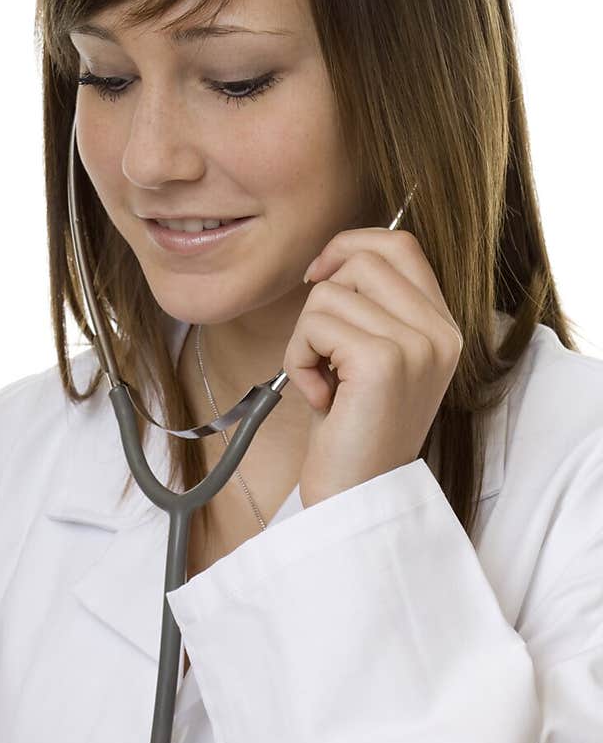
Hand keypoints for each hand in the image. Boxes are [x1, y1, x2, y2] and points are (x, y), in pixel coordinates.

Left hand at [286, 229, 462, 507]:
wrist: (356, 497)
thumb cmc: (352, 432)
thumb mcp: (369, 359)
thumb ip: (369, 308)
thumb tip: (333, 260)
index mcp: (443, 328)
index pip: (401, 245)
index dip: (351, 246)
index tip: (319, 277)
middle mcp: (440, 333)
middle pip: (364, 259)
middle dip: (322, 297)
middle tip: (319, 348)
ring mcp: (417, 346)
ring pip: (331, 293)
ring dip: (305, 338)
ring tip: (322, 383)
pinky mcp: (383, 362)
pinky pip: (315, 325)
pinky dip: (299, 358)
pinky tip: (318, 397)